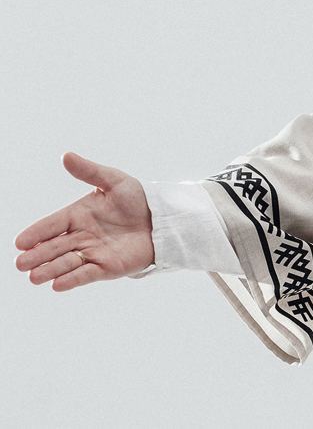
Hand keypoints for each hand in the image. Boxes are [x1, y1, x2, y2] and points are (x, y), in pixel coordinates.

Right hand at [13, 152, 154, 290]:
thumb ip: (90, 172)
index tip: (20, 243)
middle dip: (37, 256)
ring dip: (50, 270)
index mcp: (78, 215)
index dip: (36, 233)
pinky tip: (57, 285)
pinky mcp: (107, 267)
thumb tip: (66, 156)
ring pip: (66, 263)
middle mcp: (81, 236)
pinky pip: (87, 274)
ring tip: (33, 276)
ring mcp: (93, 253)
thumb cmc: (138, 199)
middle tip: (20, 264)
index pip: (52, 225)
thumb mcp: (114, 181)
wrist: (164, 218)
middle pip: (54, 247)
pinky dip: (72, 279)